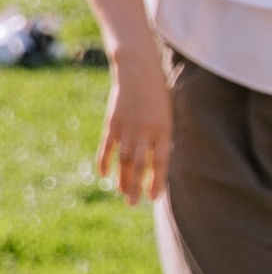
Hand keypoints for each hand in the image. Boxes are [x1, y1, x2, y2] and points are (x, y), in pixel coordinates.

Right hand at [95, 51, 171, 203]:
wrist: (138, 70)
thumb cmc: (157, 93)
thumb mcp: (167, 114)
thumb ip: (161, 137)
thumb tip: (156, 163)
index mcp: (164, 130)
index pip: (161, 163)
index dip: (156, 181)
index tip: (153, 198)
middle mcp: (145, 132)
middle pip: (140, 165)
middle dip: (135, 186)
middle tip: (132, 203)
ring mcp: (128, 128)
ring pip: (123, 160)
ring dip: (121, 178)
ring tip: (121, 193)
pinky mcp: (113, 122)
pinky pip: (107, 147)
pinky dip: (104, 161)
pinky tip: (102, 174)